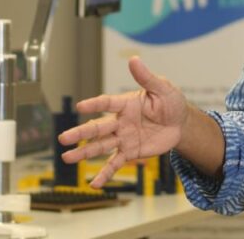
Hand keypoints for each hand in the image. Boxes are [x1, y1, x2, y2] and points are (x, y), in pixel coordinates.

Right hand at [58, 56, 187, 187]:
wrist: (180, 124)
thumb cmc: (170, 102)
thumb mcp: (162, 88)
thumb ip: (147, 78)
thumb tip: (134, 59)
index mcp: (126, 103)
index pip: (107, 103)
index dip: (94, 105)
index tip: (80, 106)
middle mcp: (120, 121)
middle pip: (97, 128)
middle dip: (80, 133)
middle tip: (63, 138)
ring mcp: (123, 138)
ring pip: (100, 146)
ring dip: (84, 153)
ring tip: (67, 158)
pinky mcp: (130, 152)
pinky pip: (115, 163)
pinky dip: (105, 174)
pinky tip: (94, 184)